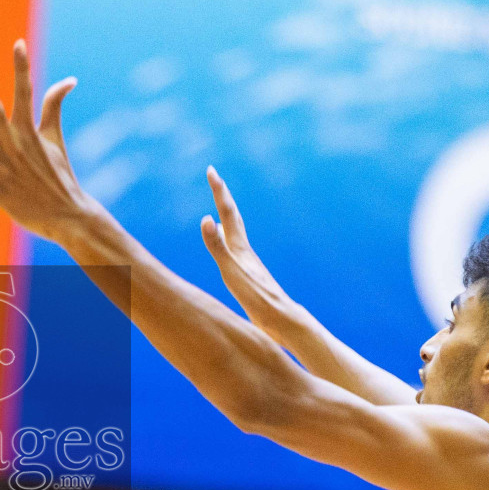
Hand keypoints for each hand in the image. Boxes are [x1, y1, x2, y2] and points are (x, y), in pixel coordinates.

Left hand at [0, 40, 91, 242]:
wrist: (66, 214)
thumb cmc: (58, 173)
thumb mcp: (54, 138)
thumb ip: (53, 107)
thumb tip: (69, 80)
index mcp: (29, 131)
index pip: (26, 93)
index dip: (22, 68)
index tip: (18, 44)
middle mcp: (14, 147)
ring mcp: (3, 169)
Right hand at [199, 167, 296, 340]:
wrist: (281, 319)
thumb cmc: (256, 299)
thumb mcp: (232, 272)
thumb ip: (217, 246)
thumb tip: (207, 218)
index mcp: (239, 247)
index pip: (226, 212)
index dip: (218, 191)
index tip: (211, 170)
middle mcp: (244, 250)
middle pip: (233, 216)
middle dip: (222, 196)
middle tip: (214, 179)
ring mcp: (247, 261)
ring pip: (235, 231)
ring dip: (226, 217)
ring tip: (219, 209)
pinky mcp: (249, 274)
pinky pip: (234, 248)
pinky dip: (227, 239)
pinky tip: (228, 245)